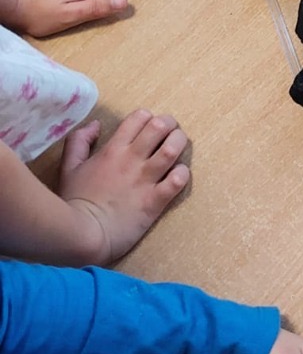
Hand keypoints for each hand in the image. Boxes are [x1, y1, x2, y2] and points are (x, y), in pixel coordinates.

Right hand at [57, 109, 189, 263]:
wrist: (81, 235)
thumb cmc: (75, 202)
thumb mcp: (69, 167)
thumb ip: (79, 142)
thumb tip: (95, 125)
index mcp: (113, 150)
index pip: (139, 117)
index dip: (148, 118)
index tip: (148, 128)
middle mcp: (131, 160)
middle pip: (159, 127)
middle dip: (169, 125)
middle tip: (169, 133)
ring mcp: (145, 180)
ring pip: (172, 149)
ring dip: (179, 143)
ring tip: (178, 147)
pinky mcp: (155, 201)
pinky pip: (178, 180)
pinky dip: (182, 174)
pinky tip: (178, 175)